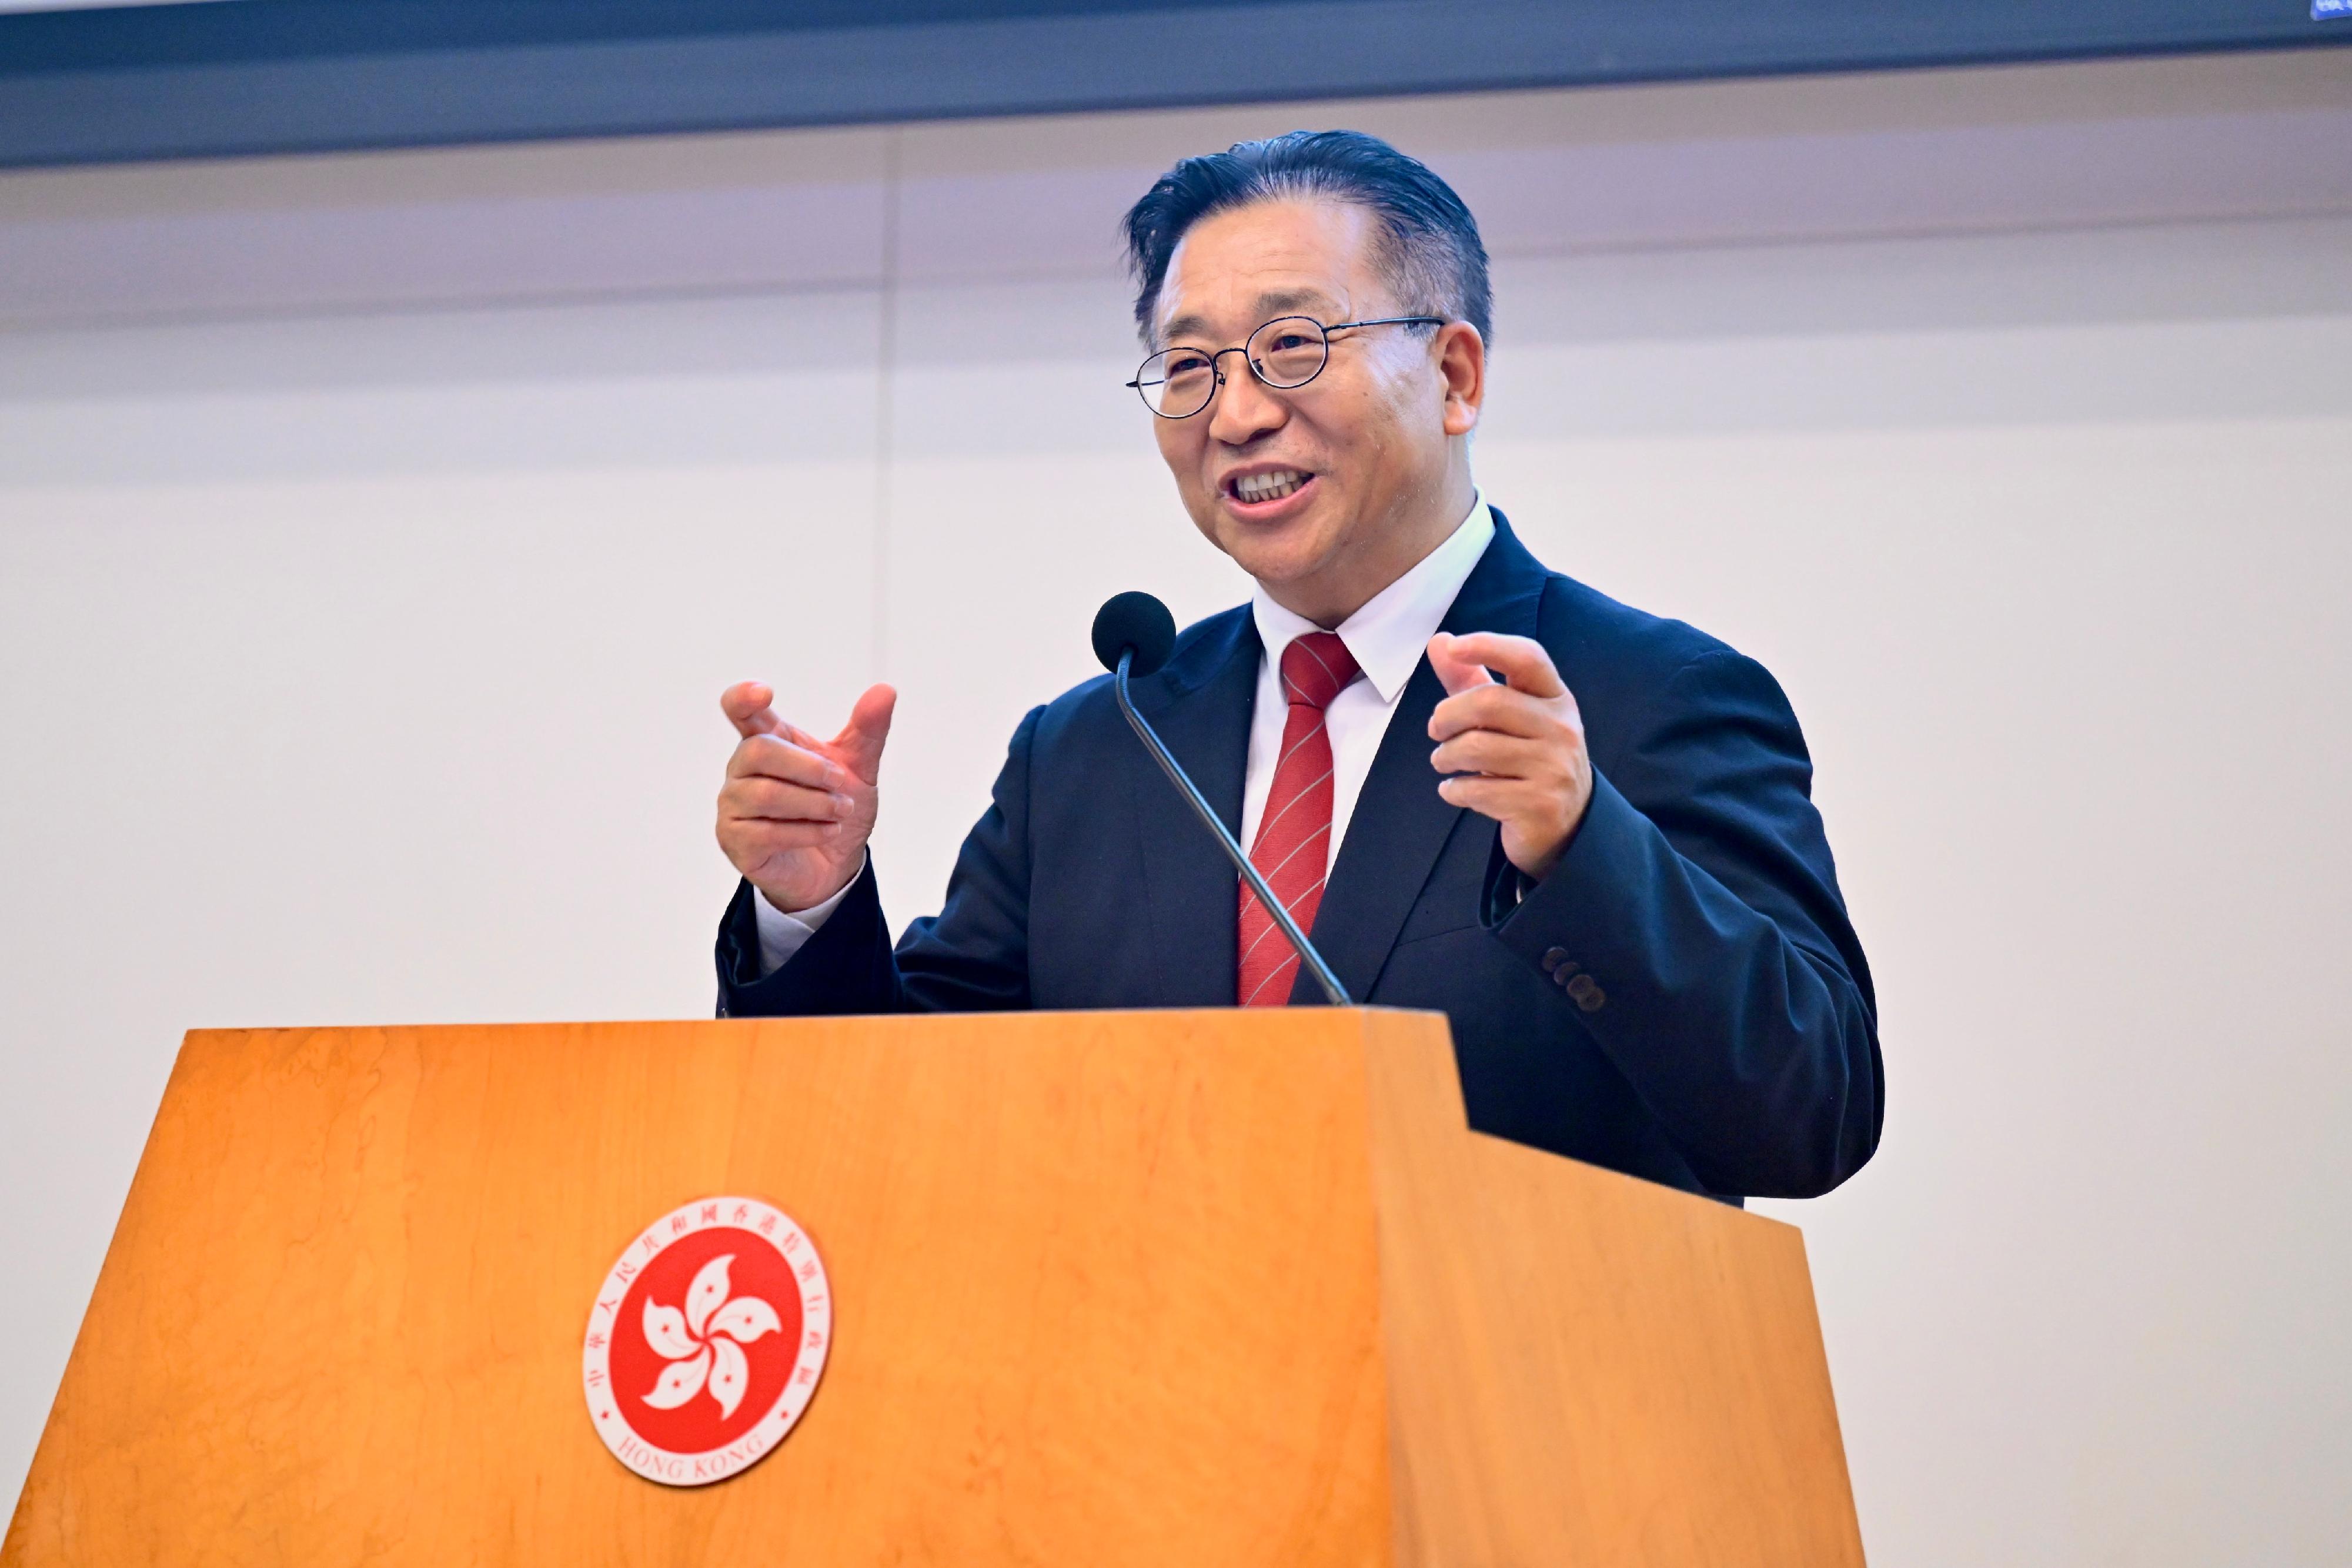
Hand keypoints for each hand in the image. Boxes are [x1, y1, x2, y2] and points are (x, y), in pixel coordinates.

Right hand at [715, 680, 896, 912]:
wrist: (834, 865)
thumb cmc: (835, 809)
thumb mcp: (859, 768)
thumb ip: (869, 731)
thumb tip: (885, 691)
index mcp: (768, 739)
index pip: (740, 710)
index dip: (744, 697)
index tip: (765, 693)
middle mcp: (742, 768)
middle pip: (760, 750)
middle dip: (809, 767)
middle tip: (841, 783)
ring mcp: (734, 804)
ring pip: (766, 793)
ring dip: (815, 803)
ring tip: (840, 811)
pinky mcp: (735, 840)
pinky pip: (766, 832)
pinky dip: (807, 831)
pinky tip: (828, 831)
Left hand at [1427, 632, 1591, 880]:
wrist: (1565, 822)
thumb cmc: (1527, 757)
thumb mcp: (1507, 717)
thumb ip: (1470, 680)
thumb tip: (1438, 642)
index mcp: (1555, 697)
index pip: (1527, 658)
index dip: (1489, 645)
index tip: (1455, 646)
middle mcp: (1561, 728)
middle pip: (1489, 702)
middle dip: (1447, 716)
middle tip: (1435, 730)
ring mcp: (1554, 767)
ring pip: (1476, 747)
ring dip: (1445, 756)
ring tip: (1444, 761)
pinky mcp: (1539, 804)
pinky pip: (1476, 789)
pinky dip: (1453, 790)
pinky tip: (1456, 789)